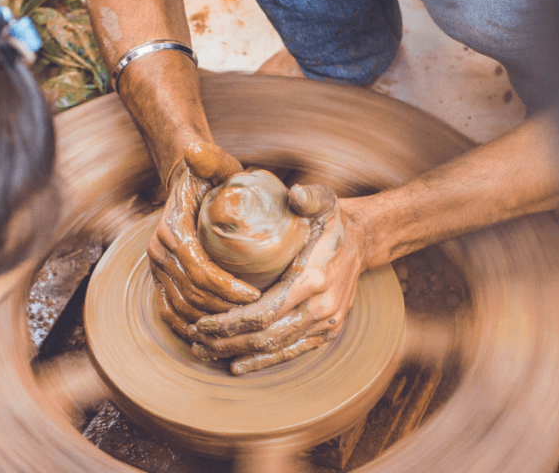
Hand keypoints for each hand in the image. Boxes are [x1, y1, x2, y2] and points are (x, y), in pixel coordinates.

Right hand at [148, 143, 262, 341]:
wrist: (185, 183)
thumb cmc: (207, 176)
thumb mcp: (213, 164)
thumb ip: (210, 158)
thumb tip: (195, 150)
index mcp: (171, 231)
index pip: (199, 270)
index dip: (226, 288)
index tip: (255, 295)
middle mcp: (158, 252)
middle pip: (191, 295)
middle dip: (224, 310)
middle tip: (256, 316)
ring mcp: (157, 269)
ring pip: (181, 309)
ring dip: (210, 322)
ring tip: (241, 326)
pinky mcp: (159, 279)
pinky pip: (169, 312)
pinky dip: (188, 328)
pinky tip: (212, 338)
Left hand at [191, 185, 368, 374]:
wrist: (363, 242)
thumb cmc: (333, 220)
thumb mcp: (324, 200)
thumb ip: (309, 196)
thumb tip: (295, 193)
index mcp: (314, 278)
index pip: (264, 312)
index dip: (230, 322)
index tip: (202, 321)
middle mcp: (322, 308)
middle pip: (265, 336)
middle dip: (226, 342)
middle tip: (195, 340)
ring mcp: (327, 324)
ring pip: (276, 348)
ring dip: (239, 354)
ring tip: (206, 351)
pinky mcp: (328, 332)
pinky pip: (292, 352)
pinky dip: (264, 362)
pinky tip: (238, 365)